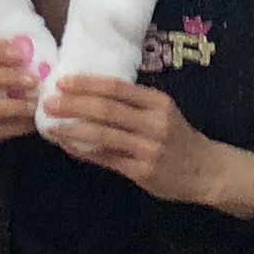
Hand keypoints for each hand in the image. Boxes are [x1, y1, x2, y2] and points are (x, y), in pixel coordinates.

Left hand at [45, 74, 253, 218]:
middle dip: (74, 105)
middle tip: (48, 102)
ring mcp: (148, 148)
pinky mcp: (142, 171)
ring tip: (51, 126)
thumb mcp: (161, 113)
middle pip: (106, 109)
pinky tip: (68, 146)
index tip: (62, 82)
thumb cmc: (177, 137)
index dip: (87, 84)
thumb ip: (131, 105)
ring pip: (103, 135)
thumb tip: (87, 94)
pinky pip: (106, 159)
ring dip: (73, 129)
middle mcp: (154, 123)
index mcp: (157, 102)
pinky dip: (84, 152)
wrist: (205, 171)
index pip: (117, 87)